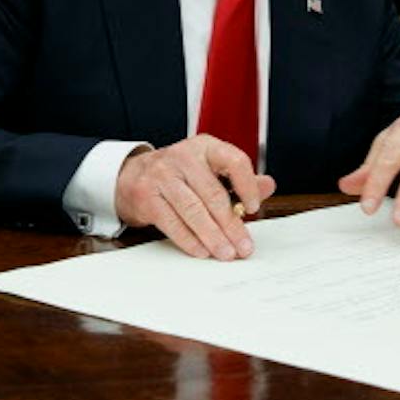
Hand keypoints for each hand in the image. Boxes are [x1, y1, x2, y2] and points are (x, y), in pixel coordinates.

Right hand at [114, 138, 275, 260]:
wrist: (132, 176)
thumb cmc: (179, 174)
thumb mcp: (209, 168)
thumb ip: (239, 178)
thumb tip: (268, 186)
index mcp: (205, 146)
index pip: (234, 161)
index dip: (247, 185)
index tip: (253, 207)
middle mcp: (183, 157)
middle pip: (213, 194)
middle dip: (231, 225)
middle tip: (244, 246)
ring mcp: (162, 175)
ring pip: (193, 211)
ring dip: (213, 237)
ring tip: (226, 253)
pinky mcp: (147, 196)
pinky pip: (173, 223)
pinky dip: (190, 240)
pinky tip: (202, 251)